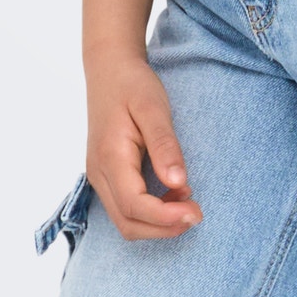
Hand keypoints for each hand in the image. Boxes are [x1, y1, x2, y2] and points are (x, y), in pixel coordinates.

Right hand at [85, 51, 202, 239]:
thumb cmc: (132, 84)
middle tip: (197, 213)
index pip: (134, 205)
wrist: (109, 69)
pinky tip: (173, 193)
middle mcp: (99, 173)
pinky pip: (125, 206)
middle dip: (164, 228)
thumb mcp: (153, 108)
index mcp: (109, 157)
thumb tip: (178, 183)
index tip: (196, 212)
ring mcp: (99, 176)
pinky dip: (150, 211)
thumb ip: (164, 146)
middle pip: (128, 223)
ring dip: (158, 222)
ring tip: (188, 202)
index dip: (165, 218)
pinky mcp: (106, 174)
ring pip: (125, 219)